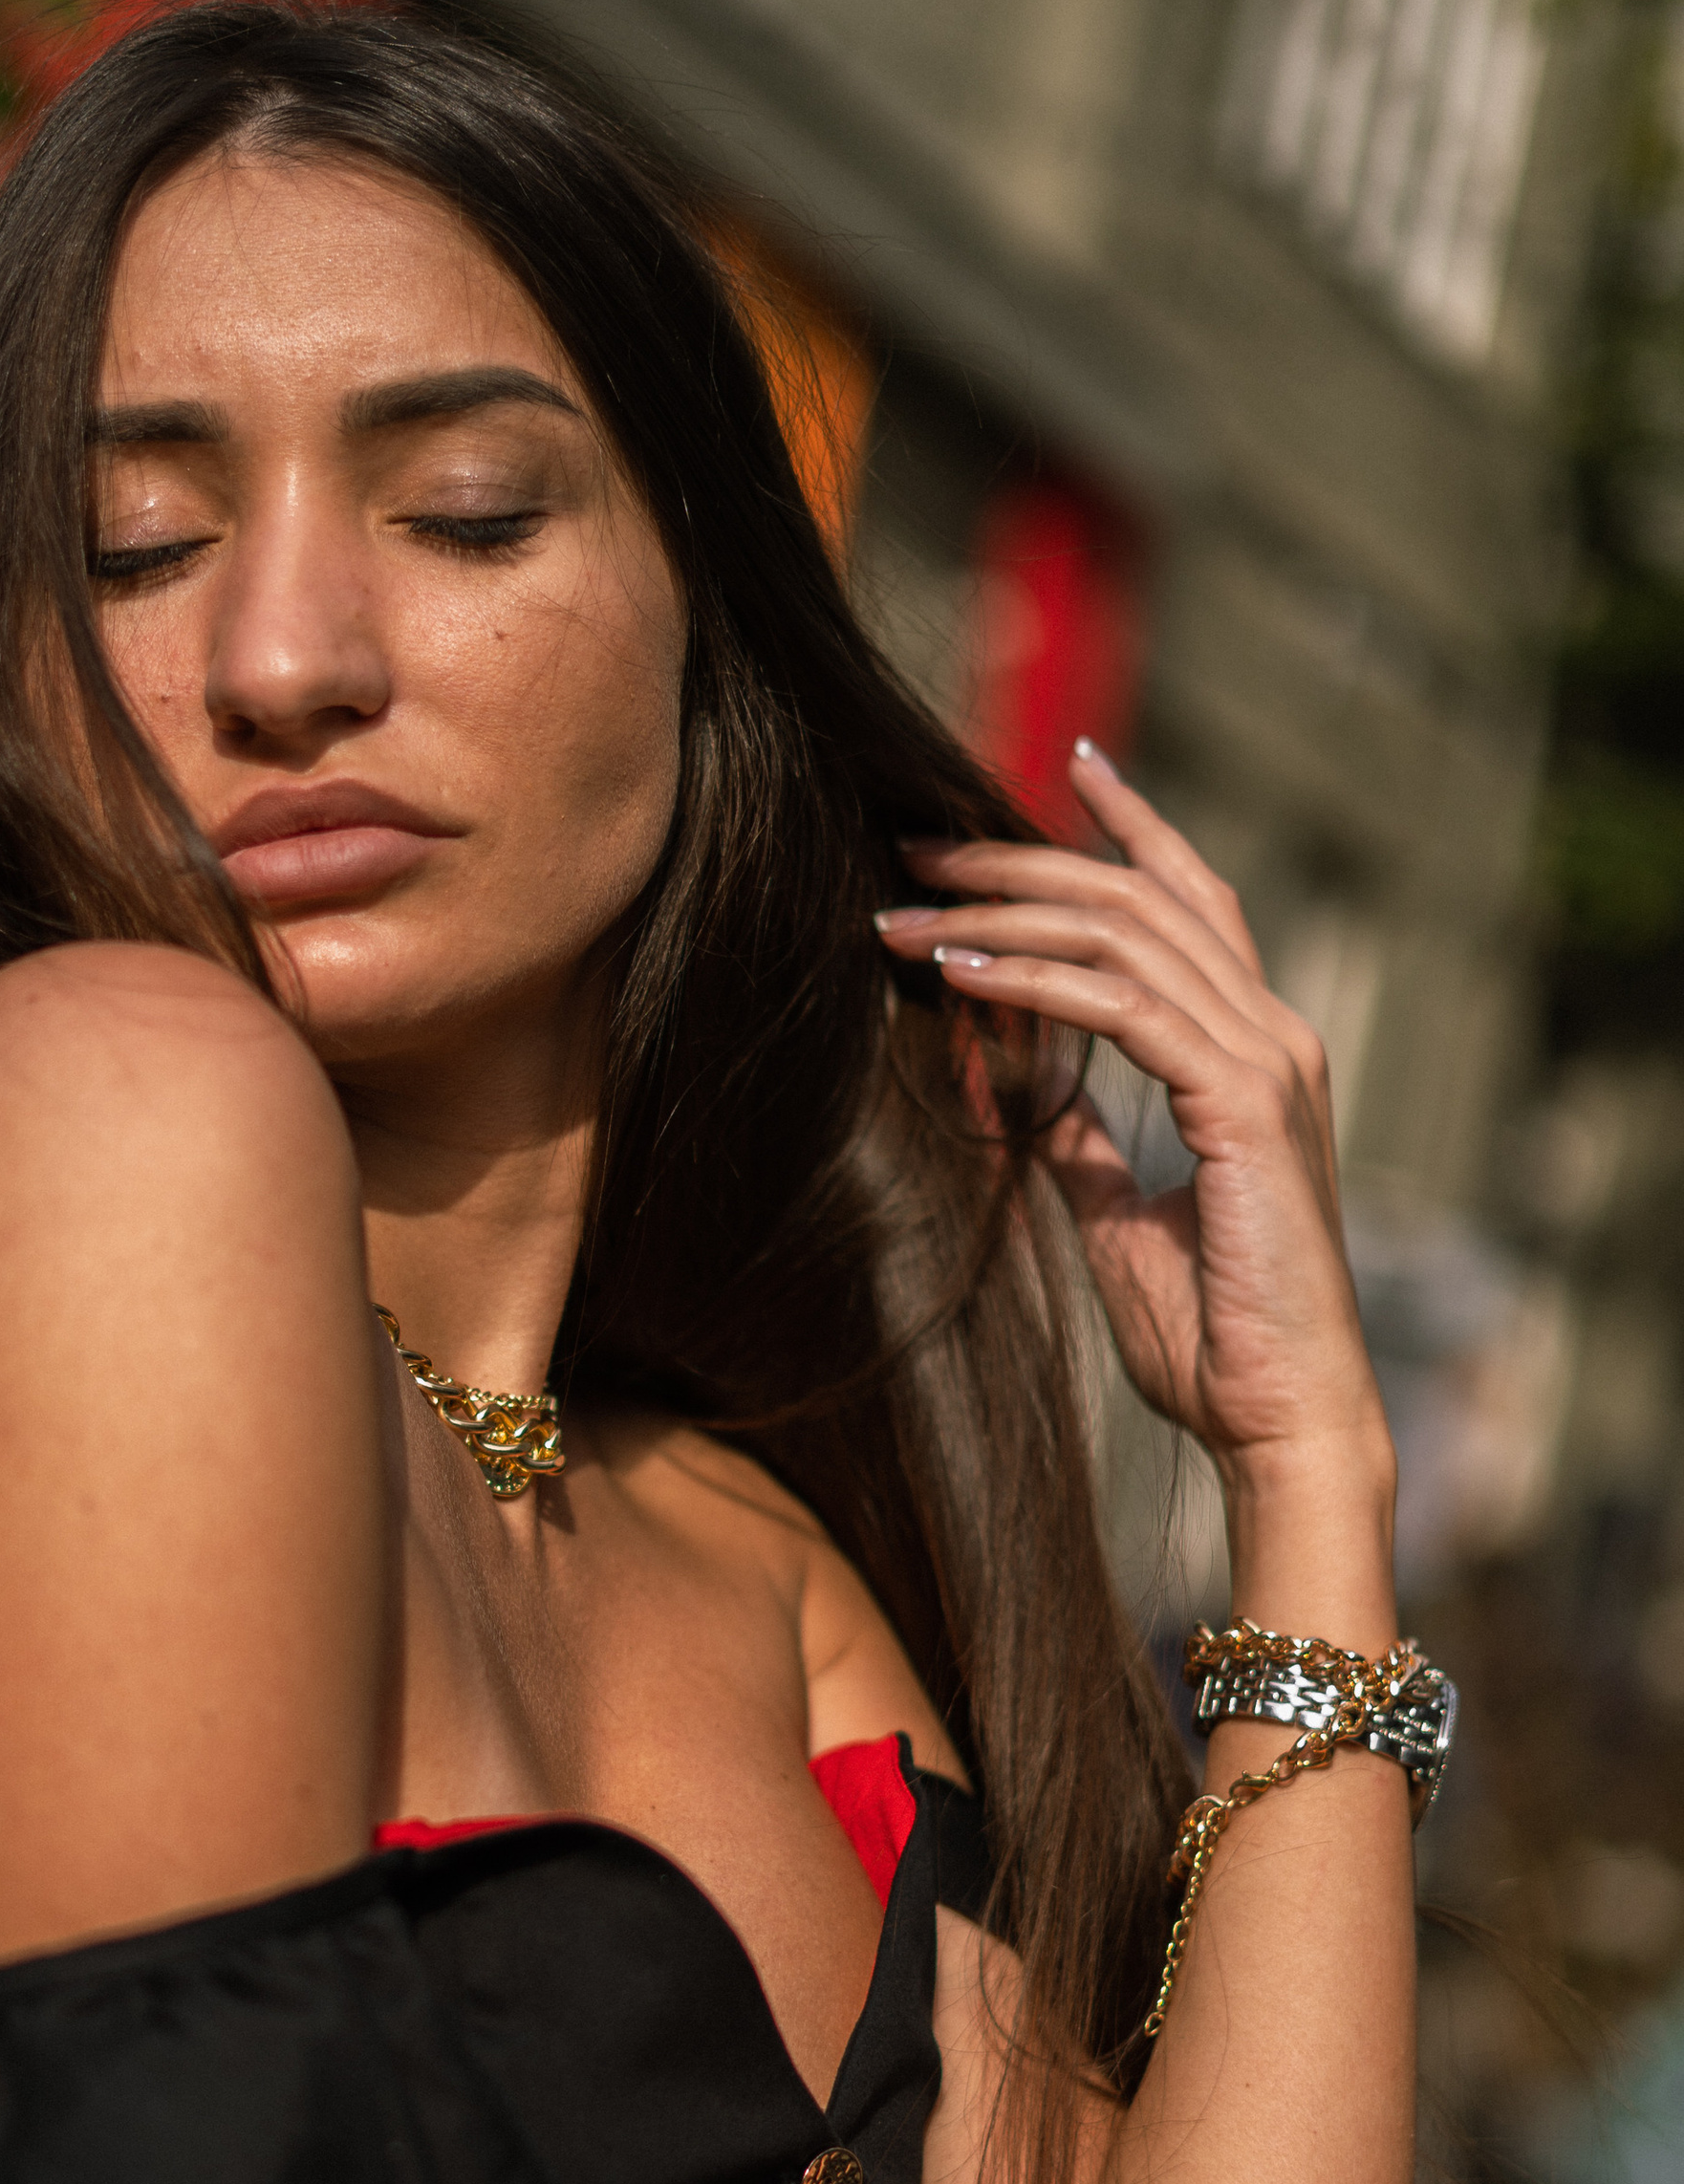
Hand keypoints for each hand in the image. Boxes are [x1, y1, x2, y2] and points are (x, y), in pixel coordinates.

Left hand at [876, 748, 1389, 1497]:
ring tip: (908, 912)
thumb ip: (1083, 1142)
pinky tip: (963, 973)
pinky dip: (1039, 981)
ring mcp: (1267, 1063)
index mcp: (1252, 1053)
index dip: (1131, 828)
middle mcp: (1271, 1037)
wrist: (1276, 1416)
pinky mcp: (1244, 1103)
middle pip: (1142, 899)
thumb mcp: (1119, 1218)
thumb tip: (1029, 1091)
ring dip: (1005, 915)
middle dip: (1024, 862)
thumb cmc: (1211, 1336)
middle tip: (919, 847)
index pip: (1193, 903)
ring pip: (1127, 937)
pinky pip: (1127, 1008)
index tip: (1064, 766)